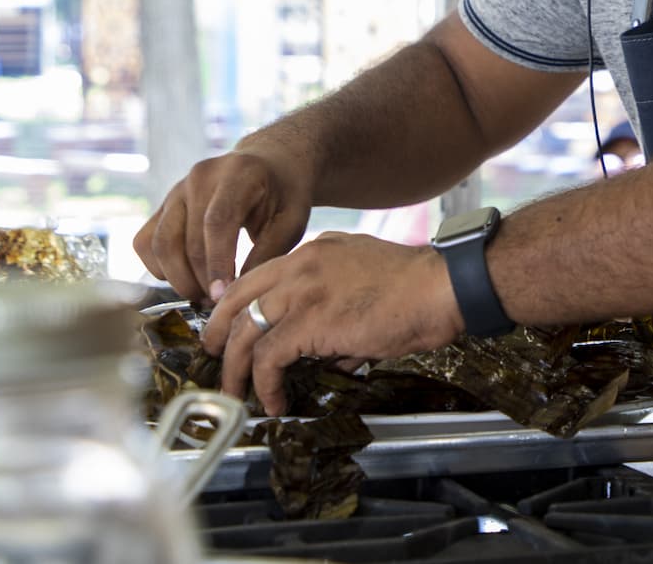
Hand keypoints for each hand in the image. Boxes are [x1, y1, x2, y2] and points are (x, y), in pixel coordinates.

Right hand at [133, 142, 315, 303]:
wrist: (268, 164)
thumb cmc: (284, 195)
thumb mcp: (292, 221)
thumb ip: (267, 254)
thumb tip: (237, 293)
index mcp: (237, 174)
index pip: (217, 222)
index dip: (217, 263)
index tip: (222, 296)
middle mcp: (200, 177)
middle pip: (187, 239)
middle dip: (200, 280)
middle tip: (219, 305)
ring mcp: (176, 190)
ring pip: (160, 244)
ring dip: (178, 279)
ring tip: (204, 295)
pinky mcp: (162, 205)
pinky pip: (145, 243)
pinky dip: (159, 268)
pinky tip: (186, 277)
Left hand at [202, 232, 465, 413]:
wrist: (439, 288)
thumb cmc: (415, 289)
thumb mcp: (366, 280)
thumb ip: (338, 308)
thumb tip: (333, 353)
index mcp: (314, 252)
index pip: (258, 277)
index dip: (238, 305)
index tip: (233, 329)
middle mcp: (299, 266)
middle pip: (237, 298)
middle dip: (218, 330)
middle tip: (214, 355)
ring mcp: (302, 290)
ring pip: (244, 331)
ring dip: (234, 367)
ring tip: (236, 392)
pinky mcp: (309, 321)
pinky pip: (268, 357)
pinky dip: (264, 384)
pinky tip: (274, 401)